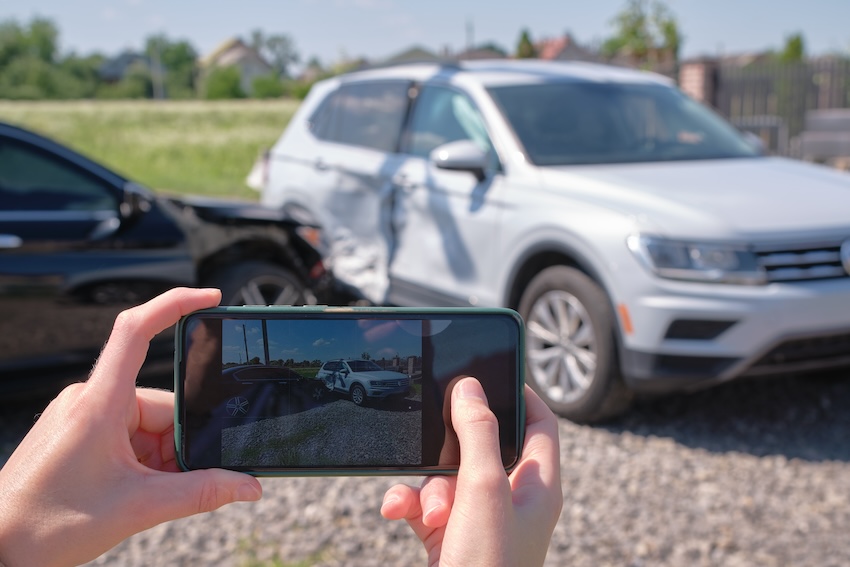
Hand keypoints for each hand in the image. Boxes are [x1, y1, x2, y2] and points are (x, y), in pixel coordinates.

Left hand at [0, 288, 261, 566]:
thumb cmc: (45, 525)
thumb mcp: (138, 508)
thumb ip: (202, 493)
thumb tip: (248, 486)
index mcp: (100, 403)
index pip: (136, 331)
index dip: (175, 304)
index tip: (210, 298)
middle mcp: (90, 401)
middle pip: (162, 405)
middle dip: (178, 444)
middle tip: (171, 483)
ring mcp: (83, 418)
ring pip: (148, 425)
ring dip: (160, 459)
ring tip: (143, 497)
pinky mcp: (79, 435)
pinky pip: (129, 437)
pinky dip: (144, 463)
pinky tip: (135, 492)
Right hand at [381, 378, 561, 566]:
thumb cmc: (488, 566)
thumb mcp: (483, 490)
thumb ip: (478, 434)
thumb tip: (469, 387)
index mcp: (538, 486)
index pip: (539, 424)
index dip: (520, 396)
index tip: (490, 374)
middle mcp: (512, 499)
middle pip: (481, 447)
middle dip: (451, 451)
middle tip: (439, 450)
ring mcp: (480, 518)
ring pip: (446, 476)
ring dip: (429, 489)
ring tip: (433, 512)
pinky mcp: (449, 534)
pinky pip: (423, 502)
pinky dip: (408, 503)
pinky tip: (396, 509)